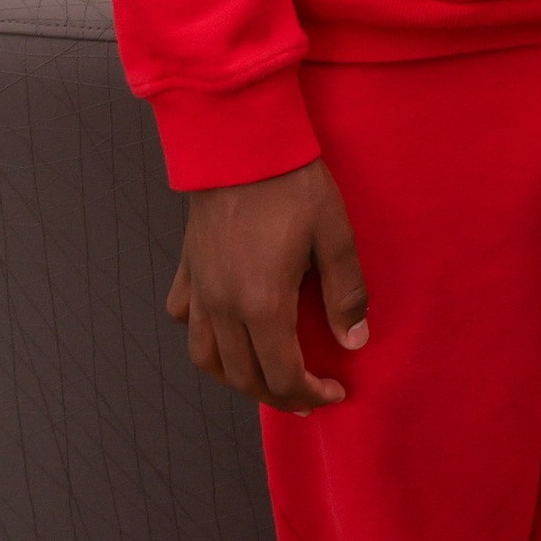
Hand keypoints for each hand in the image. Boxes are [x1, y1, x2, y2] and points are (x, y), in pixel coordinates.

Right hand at [167, 158, 366, 412]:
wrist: (239, 144)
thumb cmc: (294, 186)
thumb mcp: (335, 237)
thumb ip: (345, 294)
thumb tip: (353, 342)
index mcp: (261, 306)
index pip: (282, 375)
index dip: (310, 394)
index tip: (336, 394)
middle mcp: (222, 308)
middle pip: (243, 376)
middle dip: (278, 395)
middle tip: (308, 396)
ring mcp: (199, 290)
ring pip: (207, 358)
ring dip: (237, 378)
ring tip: (266, 379)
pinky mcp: (187, 268)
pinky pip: (187, 319)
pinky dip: (205, 338)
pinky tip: (225, 331)